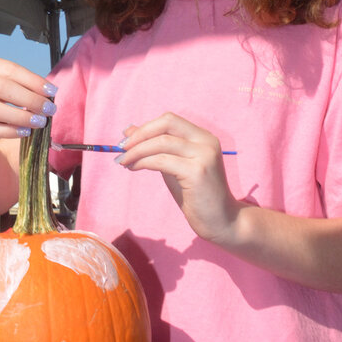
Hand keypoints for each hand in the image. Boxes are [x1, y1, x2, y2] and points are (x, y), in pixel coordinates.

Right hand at [0, 53, 57, 141]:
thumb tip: (46, 92)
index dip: (33, 80)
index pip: (9, 69)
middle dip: (30, 99)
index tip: (52, 91)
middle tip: (49, 109)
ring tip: (39, 122)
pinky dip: (7, 131)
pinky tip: (23, 132)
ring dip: (20, 116)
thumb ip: (13, 84)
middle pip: (2, 88)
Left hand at [116, 112, 238, 241]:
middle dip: (140, 134)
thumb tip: (129, 131)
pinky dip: (143, 162)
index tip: (126, 141)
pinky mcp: (197, 172)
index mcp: (203, 137)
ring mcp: (204, 155)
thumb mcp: (173, 166)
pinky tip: (134, 168)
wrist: (221, 222)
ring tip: (123, 161)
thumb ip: (156, 148)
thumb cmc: (196, 195)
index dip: (146, 127)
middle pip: (167, 123)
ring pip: (162, 142)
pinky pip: (162, 161)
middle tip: (121, 148)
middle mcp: (206, 141)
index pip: (169, 120)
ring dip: (137, 150)